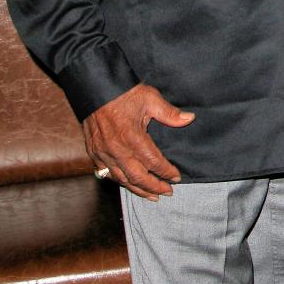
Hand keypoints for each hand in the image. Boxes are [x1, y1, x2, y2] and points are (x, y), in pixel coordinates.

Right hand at [83, 83, 194, 199]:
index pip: (153, 162)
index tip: (176, 177)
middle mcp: (116, 150)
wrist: (95, 88)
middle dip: (154, 187)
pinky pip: (106, 173)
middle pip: (137, 177)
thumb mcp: (150, 98)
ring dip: (137, 189)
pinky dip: (119, 181)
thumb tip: (190, 119)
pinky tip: (128, 184)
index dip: (166, 171)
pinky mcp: (93, 152)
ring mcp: (102, 153)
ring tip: (150, 195)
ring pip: (121, 179)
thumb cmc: (124, 93)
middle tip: (167, 192)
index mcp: (132, 138)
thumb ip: (170, 113)